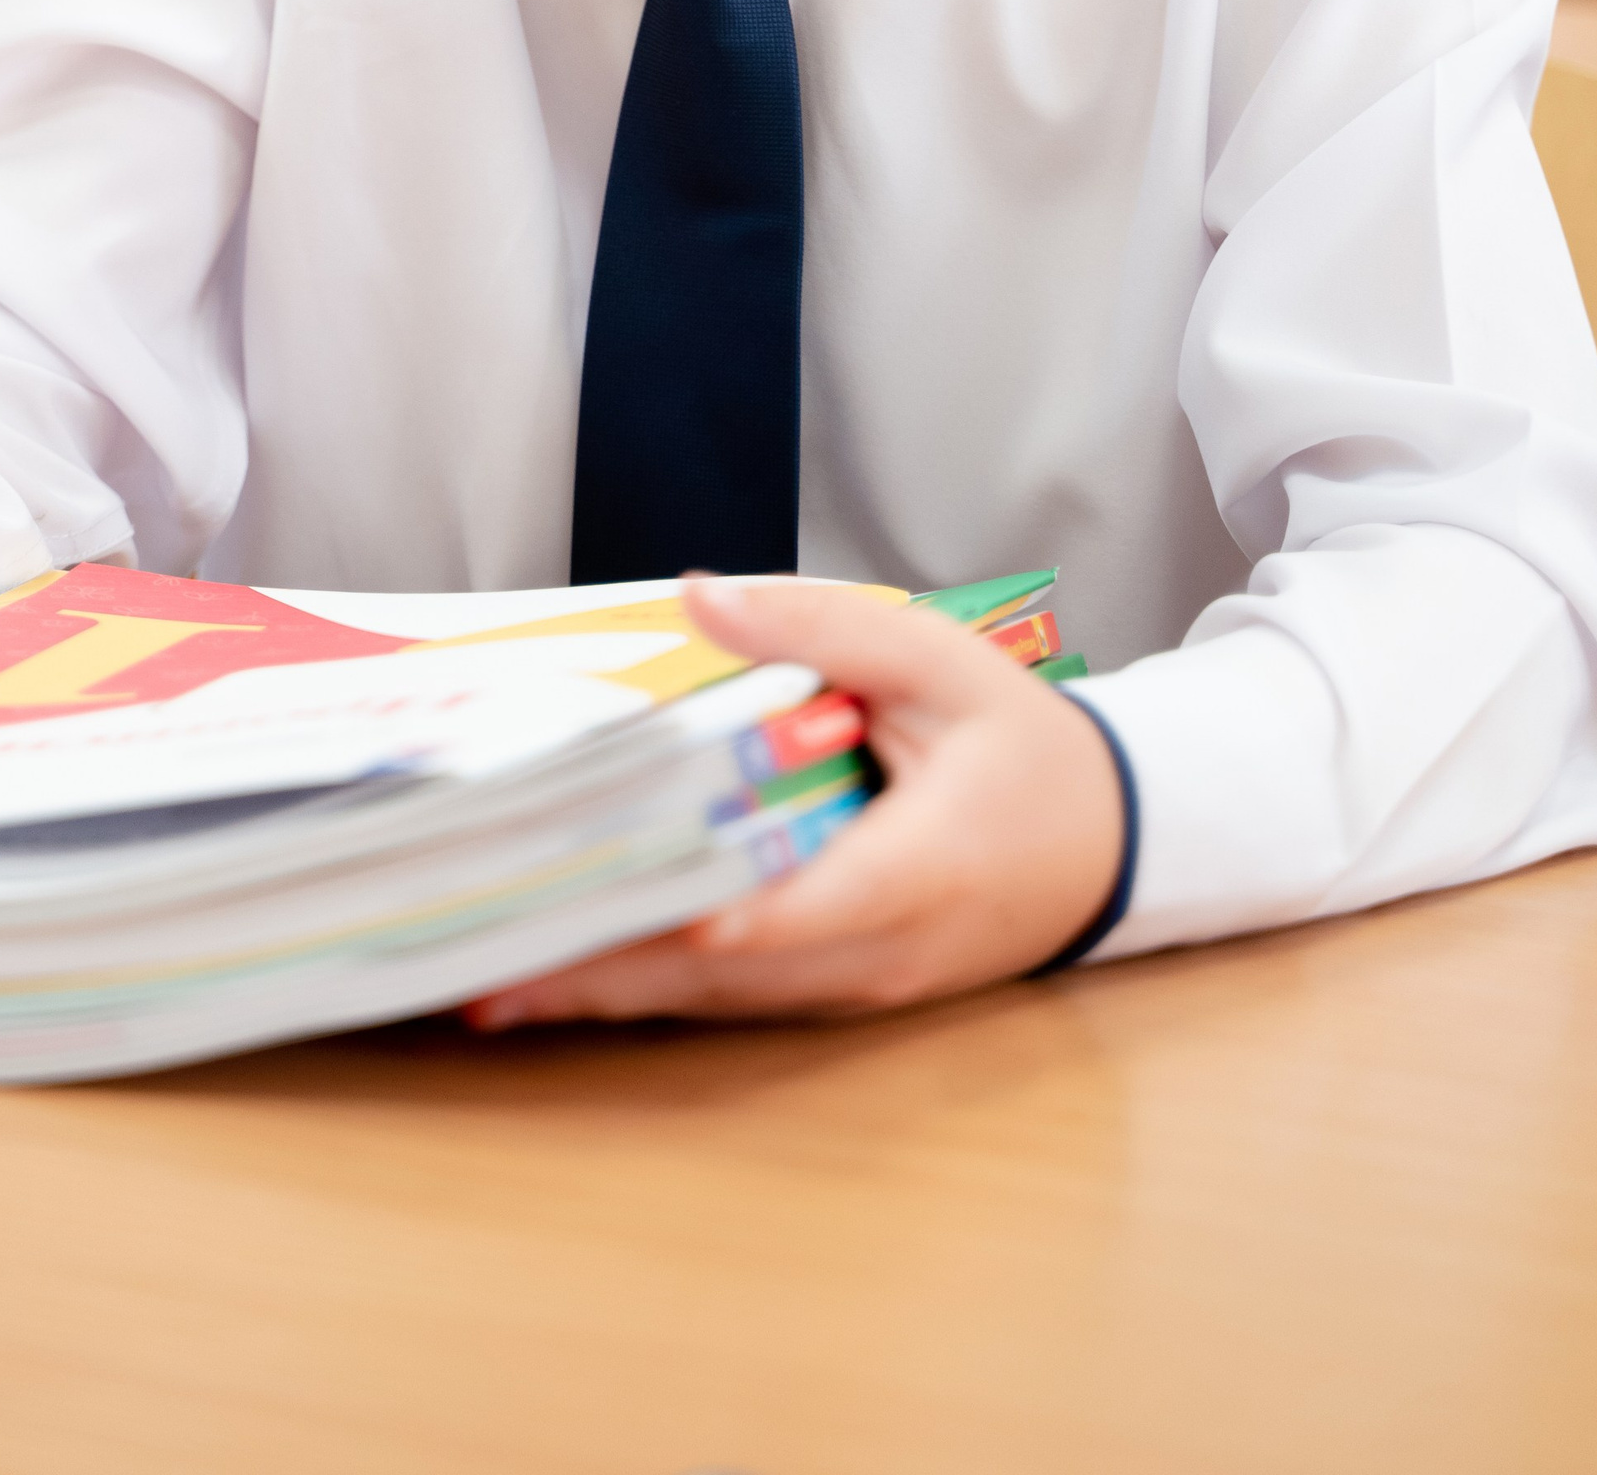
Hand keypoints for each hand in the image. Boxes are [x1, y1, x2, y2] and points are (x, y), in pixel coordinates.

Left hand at [465, 571, 1124, 1030]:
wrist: (1109, 844)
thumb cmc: (1023, 749)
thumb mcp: (939, 662)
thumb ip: (819, 628)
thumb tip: (702, 595)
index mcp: (913, 870)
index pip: (797, 906)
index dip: (711, 913)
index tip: (629, 910)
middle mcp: (873, 952)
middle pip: (724, 972)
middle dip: (606, 969)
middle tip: (488, 962)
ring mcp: (851, 985)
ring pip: (715, 1001)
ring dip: (606, 992)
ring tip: (489, 982)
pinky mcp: (833, 990)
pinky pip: (729, 998)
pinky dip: (646, 987)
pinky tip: (564, 976)